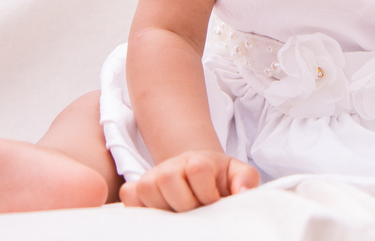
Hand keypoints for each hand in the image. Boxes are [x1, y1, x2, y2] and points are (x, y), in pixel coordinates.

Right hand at [120, 150, 258, 210]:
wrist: (199, 175)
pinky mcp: (136, 190)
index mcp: (199, 159)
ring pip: (146, 188)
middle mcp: (172, 164)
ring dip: (164, 208)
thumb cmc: (219, 179)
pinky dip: (140, 208)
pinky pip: (128, 197)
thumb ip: (246, 180)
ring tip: (179, 213)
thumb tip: (241, 193)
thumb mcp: (238, 175)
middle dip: (185, 203)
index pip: (198, 168)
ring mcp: (152, 176)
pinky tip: (160, 215)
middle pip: (168, 178)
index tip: (214, 201)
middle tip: (196, 210)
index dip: (207, 192)